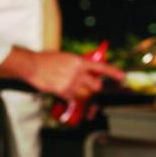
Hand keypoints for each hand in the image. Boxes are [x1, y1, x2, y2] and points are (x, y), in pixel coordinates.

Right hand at [0, 48, 124, 98]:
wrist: (33, 65)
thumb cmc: (47, 60)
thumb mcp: (65, 57)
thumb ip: (77, 64)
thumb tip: (85, 70)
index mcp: (80, 62)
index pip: (101, 67)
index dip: (113, 72)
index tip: (122, 77)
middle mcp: (78, 73)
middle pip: (96, 86)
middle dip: (94, 88)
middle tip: (88, 86)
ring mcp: (72, 83)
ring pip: (84, 94)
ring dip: (80, 94)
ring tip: (68, 86)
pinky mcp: (64, 92)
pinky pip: (73, 99)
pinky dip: (70, 98)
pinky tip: (62, 90)